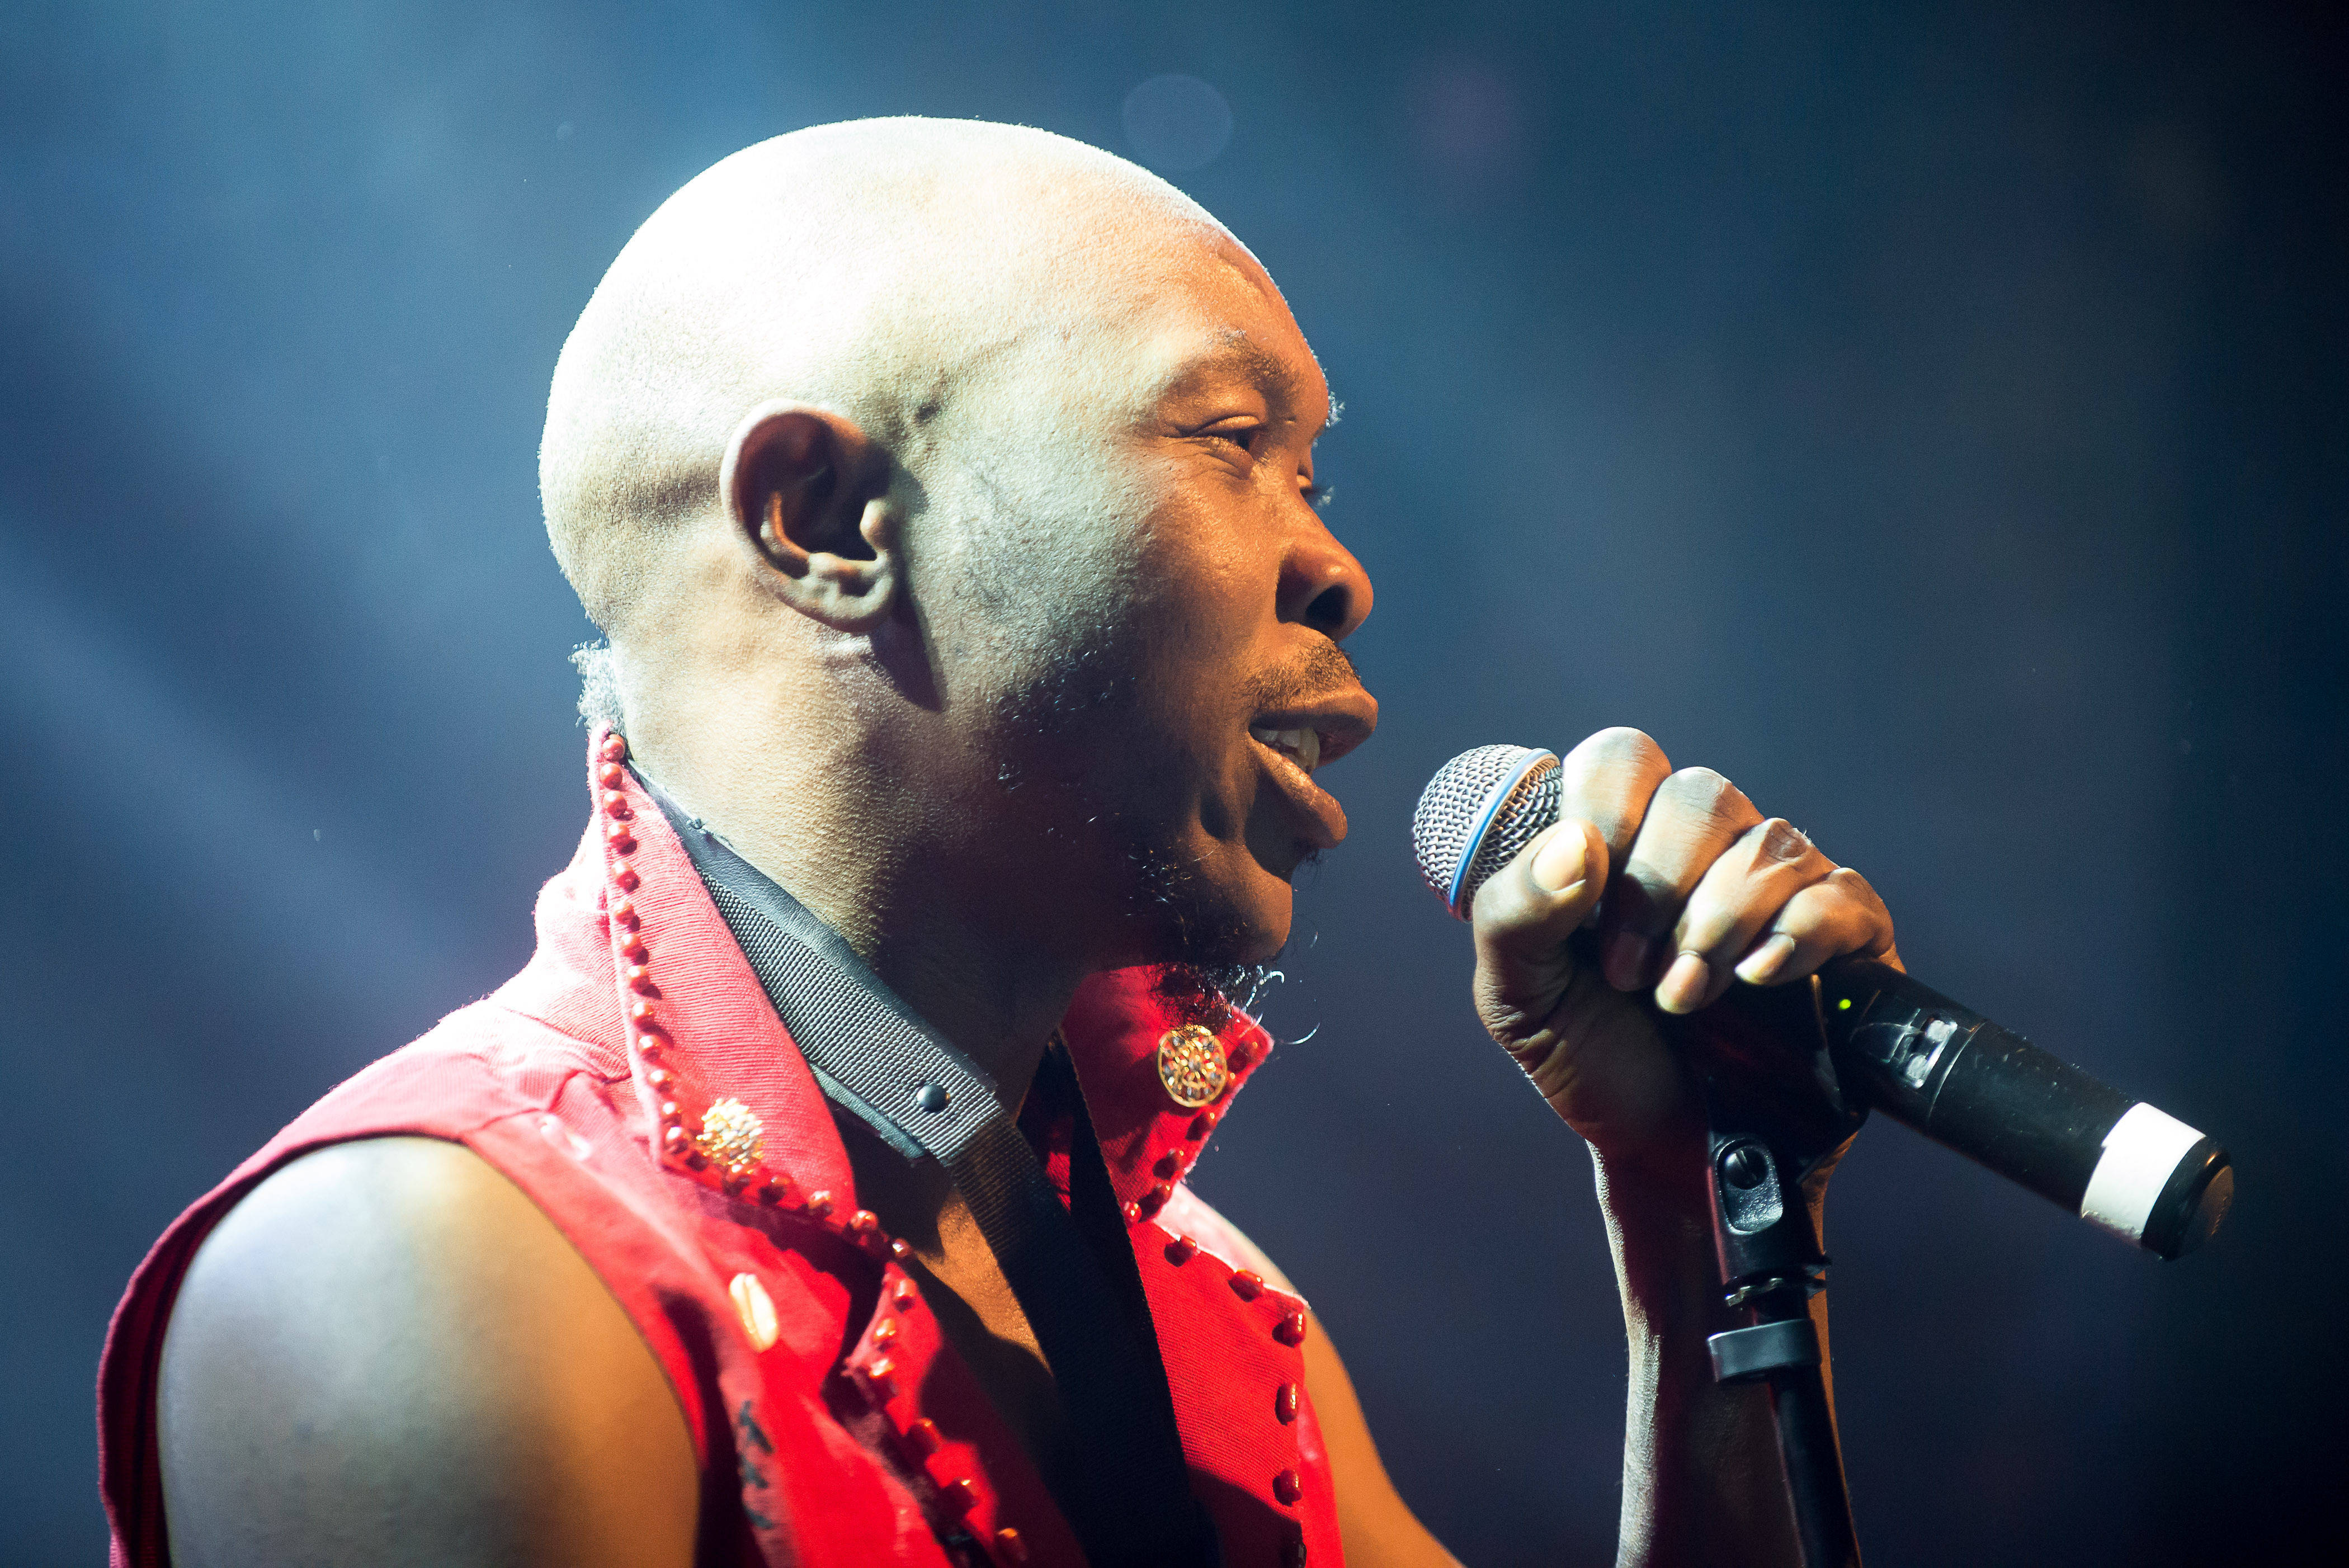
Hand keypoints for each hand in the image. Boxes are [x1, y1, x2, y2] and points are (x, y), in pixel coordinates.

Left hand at [1469, 728, 1899, 1162]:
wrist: (1663, 1152)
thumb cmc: (1590, 1060)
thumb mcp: (1517, 995)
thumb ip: (1513, 914)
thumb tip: (1572, 844)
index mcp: (1621, 840)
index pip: (1623, 759)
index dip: (1605, 818)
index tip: (1586, 916)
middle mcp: (1704, 848)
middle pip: (1700, 795)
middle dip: (1656, 890)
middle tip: (1631, 976)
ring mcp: (1778, 888)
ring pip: (1769, 843)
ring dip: (1715, 925)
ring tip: (1683, 998)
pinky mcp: (1844, 936)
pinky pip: (1838, 896)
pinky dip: (1795, 935)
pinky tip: (1758, 980)